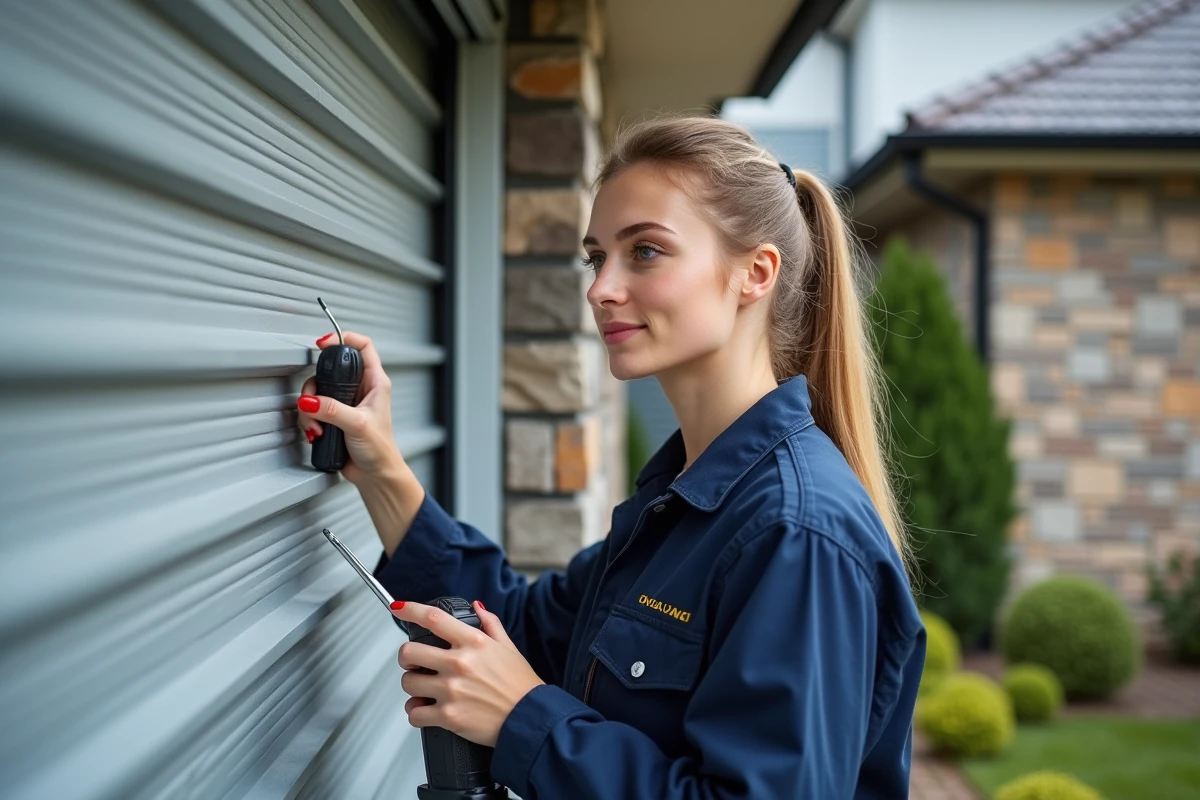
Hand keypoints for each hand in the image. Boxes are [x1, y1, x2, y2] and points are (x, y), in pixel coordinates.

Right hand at [296, 330, 402, 485]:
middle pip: (331, 369)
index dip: (344, 338)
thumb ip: (332, 410)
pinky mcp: (334, 417)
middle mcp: (360, 389)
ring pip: (318, 391)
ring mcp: (346, 403)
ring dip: (310, 409)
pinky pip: (313, 409)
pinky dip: (309, 420)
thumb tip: (309, 401)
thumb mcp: (357, 425)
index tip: (324, 343)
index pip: (363, 346)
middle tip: (312, 400)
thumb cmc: (380, 450)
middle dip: (316, 385)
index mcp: (375, 383)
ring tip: (317, 426)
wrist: (375, 476)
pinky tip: (316, 433)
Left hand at [391, 600, 544, 747]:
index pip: (433, 619)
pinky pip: (414, 713)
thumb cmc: (522, 686)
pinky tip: (426, 711)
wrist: (530, 719)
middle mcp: (459, 663)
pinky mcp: (448, 716)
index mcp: (474, 643)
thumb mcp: (509, 648)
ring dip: (412, 687)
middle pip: (408, 652)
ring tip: (424, 691)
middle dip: (407, 658)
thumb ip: (490, 624)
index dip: (410, 610)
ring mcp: (452, 690)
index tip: (400, 608)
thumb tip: (476, 607)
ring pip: (408, 683)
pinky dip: (416, 713)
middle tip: (415, 664)